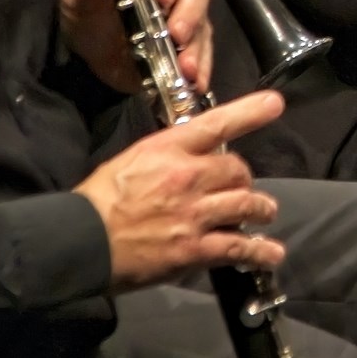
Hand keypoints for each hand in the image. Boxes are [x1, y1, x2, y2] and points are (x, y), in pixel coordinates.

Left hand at [61, 0, 213, 94]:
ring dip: (196, 46)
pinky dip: (201, 68)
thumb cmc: (87, 12)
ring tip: (185, 68)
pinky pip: (203, 53)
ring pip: (202, 22)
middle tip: (176, 34)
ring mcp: (188, 13)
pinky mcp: (192, 42)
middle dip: (189, 12)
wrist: (92, 51)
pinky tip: (195, 82)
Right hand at [77, 88, 289, 292]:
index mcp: (169, 149)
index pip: (216, 124)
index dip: (249, 112)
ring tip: (263, 214)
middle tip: (241, 188)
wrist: (82, 240)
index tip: (274, 103)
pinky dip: (260, 251)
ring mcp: (194, 214)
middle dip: (244, 179)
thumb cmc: (101, 198)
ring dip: (260, 210)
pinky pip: (239, 248)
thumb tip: (191, 156)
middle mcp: (188, 177)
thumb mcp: (132, 160)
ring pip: (248, 205)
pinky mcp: (195, 248)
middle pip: (239, 170)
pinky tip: (271, 254)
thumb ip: (167, 156)